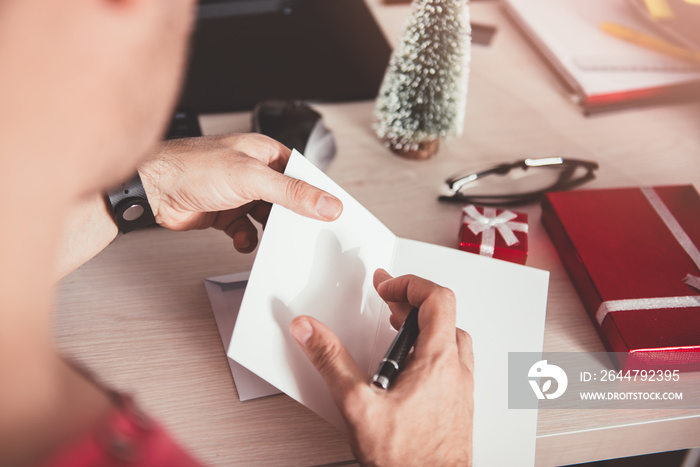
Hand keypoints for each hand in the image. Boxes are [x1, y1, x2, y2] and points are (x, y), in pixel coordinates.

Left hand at [138, 133, 342, 251]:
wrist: (152, 189)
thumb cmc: (192, 167)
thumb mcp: (252, 179)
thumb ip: (292, 193)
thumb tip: (327, 203)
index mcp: (265, 153)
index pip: (302, 175)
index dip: (316, 194)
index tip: (329, 214)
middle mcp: (253, 172)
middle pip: (286, 199)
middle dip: (290, 217)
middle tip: (298, 233)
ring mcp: (238, 193)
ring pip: (267, 218)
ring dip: (268, 231)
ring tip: (268, 237)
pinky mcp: (224, 213)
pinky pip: (246, 230)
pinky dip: (247, 239)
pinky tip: (242, 239)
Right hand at [290, 270, 473, 465]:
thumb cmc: (409, 459)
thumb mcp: (357, 405)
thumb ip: (331, 361)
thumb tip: (310, 331)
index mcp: (437, 359)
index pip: (437, 298)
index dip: (409, 283)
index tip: (386, 287)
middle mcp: (456, 369)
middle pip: (443, 315)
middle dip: (411, 301)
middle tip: (388, 300)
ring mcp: (460, 388)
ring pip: (451, 338)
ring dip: (425, 325)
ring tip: (398, 328)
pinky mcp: (458, 404)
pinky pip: (450, 362)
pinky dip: (431, 350)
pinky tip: (409, 367)